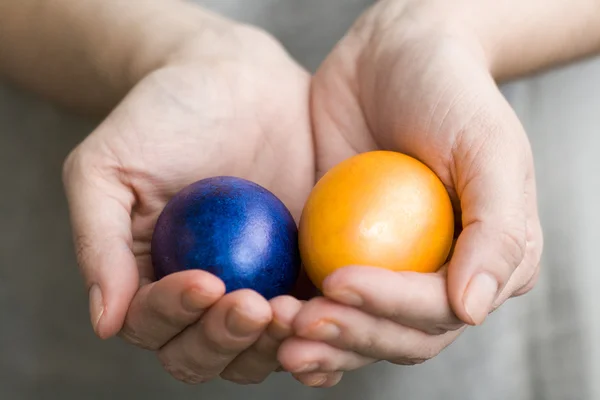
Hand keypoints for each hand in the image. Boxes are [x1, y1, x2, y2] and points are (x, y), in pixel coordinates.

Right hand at [62, 21, 334, 384]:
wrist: (233, 79)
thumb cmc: (163, 115)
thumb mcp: (108, 167)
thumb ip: (99, 241)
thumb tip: (104, 323)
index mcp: (149, 278)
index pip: (153, 323)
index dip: (174, 315)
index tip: (205, 282)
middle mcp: (201, 295)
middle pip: (205, 352)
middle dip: (224, 339)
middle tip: (253, 304)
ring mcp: (254, 286)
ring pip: (257, 348)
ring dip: (272, 344)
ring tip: (291, 310)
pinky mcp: (299, 270)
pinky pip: (310, 317)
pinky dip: (318, 329)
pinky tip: (332, 313)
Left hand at [278, 0, 542, 381]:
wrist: (392, 57)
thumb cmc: (449, 93)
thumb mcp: (488, 147)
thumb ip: (497, 230)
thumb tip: (472, 310)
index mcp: (486, 266)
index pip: (438, 310)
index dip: (389, 308)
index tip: (338, 282)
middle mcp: (439, 278)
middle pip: (396, 335)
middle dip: (348, 336)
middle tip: (298, 322)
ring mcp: (389, 270)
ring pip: (357, 329)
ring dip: (317, 340)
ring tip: (273, 327)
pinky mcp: (343, 254)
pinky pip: (321, 298)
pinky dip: (298, 315)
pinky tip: (266, 320)